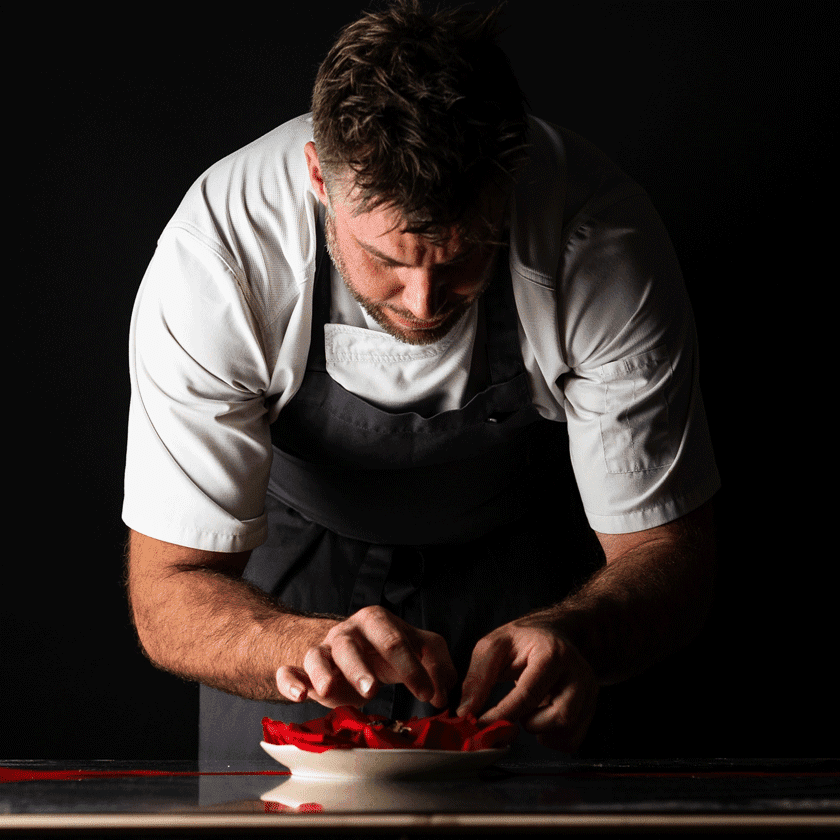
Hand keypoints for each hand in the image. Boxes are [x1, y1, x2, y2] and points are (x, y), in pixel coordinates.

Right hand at [275, 605, 457, 709]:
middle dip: (359, 667)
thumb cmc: (387, 650)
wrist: (354, 649)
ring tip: (329, 691)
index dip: (412, 668)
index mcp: (375, 621)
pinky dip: (289, 682)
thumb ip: (437, 663)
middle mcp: (346, 633)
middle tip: (372, 690)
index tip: (427, 694)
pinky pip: (288, 672)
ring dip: (323, 673)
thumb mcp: (417, 648)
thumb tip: (444, 692)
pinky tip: (299, 696)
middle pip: (348, 644)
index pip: (393, 640)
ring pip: (316, 656)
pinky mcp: (305, 671)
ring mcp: (323, 650)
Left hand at [456, 620, 597, 751]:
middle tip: (512, 709)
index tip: (482, 724)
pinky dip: (551, 738)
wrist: (554, 633)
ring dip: (539, 729)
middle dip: (528, 721)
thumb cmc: (522, 640)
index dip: (503, 714)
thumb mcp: (494, 646)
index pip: (529, 694)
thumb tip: (465, 712)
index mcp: (553, 653)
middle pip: (558, 716)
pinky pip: (572, 740)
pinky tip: (541, 717)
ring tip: (528, 709)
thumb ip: (478, 677)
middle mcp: (578, 672)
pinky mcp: (591, 706)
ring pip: (567, 730)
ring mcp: (589, 690)